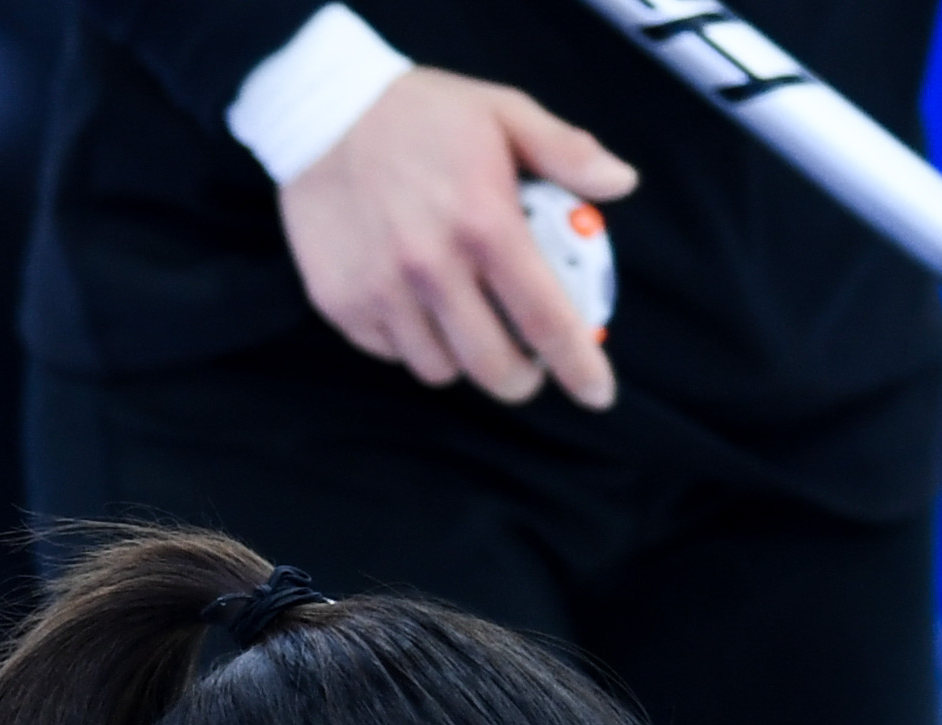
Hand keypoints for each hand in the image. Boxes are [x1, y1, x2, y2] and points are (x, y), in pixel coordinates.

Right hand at [278, 68, 633, 412]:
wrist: (321, 114)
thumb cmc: (423, 114)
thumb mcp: (505, 112)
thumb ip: (568, 151)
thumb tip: (621, 184)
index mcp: (485, 224)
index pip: (544, 318)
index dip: (578, 366)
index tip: (598, 394)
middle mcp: (431, 268)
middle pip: (490, 366)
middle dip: (520, 379)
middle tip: (527, 366)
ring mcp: (380, 292)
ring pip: (437, 369)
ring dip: (462, 360)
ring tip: (467, 328)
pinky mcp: (341, 304)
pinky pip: (390, 353)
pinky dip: (412, 344)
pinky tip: (417, 309)